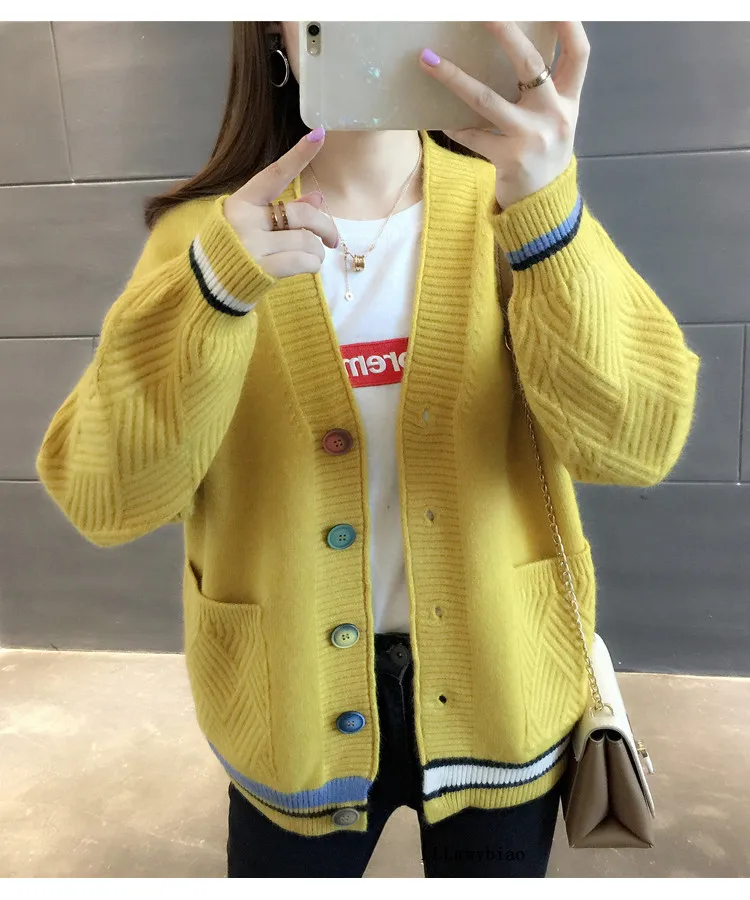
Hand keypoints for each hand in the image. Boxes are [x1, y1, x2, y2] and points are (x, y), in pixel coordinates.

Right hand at [223, 129, 338, 277]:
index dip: (298, 154)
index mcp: (242, 202)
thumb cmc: (232, 252)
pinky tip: (309, 266)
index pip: (275, 174)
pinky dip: (313, 264)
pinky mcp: (262, 269)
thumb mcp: (252, 225)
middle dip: (325, 227)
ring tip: (312, 257)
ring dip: (317, 251)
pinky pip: (303, 260)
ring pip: (307, 241)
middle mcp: (245, 220)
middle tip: (332, 239)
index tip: (320, 134)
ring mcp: (252, 244)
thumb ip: (284, 211)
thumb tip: (319, 198)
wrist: (208, 288)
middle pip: (302, 215)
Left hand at [419, 22, 589, 209]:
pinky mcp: (509, 160)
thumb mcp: (556, 120)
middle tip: (479, 13)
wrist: (543, 206)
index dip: (569, 25)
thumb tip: (513, 48)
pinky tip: (438, 116)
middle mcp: (555, 116)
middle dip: (504, 32)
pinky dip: (454, 125)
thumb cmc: (543, 154)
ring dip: (454, 77)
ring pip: (487, 99)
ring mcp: (532, 138)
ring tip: (428, 60)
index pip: (579, 54)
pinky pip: (473, 135)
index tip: (555, 4)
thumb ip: (545, 90)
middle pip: (530, 64)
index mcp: (569, 101)